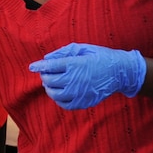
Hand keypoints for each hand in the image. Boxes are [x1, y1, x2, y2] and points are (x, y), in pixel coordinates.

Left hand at [29, 43, 145, 109]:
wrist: (121, 72)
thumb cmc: (100, 57)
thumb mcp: (82, 48)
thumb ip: (63, 52)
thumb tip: (46, 59)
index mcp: (74, 64)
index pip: (50, 66)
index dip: (39, 66)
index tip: (32, 66)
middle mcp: (74, 79)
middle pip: (49, 80)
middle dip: (45, 76)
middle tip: (47, 73)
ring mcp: (79, 93)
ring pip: (54, 94)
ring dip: (49, 88)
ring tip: (51, 83)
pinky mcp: (83, 102)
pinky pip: (64, 104)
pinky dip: (58, 99)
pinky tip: (60, 92)